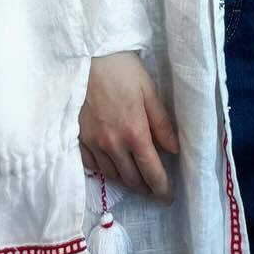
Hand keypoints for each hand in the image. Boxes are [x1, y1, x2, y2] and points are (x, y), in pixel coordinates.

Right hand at [79, 52, 179, 201]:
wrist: (88, 56)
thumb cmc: (123, 70)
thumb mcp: (149, 91)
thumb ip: (162, 123)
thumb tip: (174, 150)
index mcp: (134, 132)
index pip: (151, 171)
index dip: (161, 188)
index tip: (168, 197)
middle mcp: (113, 144)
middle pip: (131, 179)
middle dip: (145, 188)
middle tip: (155, 190)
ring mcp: (93, 143)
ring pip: (111, 176)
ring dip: (126, 182)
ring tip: (137, 183)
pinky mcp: (79, 138)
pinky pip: (92, 166)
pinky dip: (105, 171)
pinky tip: (112, 168)